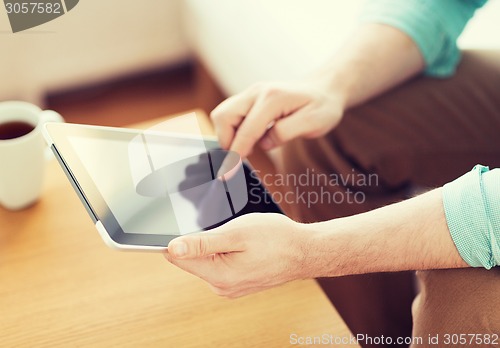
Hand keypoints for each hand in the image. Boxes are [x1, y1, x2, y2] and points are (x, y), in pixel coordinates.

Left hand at [164, 213, 308, 297]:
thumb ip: (202, 244)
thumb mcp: (236, 234)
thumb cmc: (275, 239)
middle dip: (202, 241)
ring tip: (241, 238)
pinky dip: (226, 253)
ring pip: (207, 261)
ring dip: (216, 246)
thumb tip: (172, 248)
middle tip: (227, 229)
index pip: (178, 258)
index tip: (190, 227)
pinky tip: (244, 247)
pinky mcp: (237, 284)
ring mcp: (230, 288)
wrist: (304, 252)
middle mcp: (221, 287)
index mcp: (218, 275)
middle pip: (192, 260)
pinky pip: (221, 265)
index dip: (177, 239)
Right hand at [210, 81, 345, 157]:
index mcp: (273, 98)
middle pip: (223, 116)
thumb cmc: (322, 107)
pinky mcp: (248, 98)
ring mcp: (251, 93)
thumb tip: (264, 143)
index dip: (236, 153)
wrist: (323, 89)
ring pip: (222, 113)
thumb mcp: (314, 122)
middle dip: (225, 141)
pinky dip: (230, 130)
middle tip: (238, 159)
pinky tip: (247, 140)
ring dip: (226, 135)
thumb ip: (287, 132)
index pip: (246, 130)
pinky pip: (229, 113)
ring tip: (244, 150)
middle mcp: (257, 92)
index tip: (228, 173)